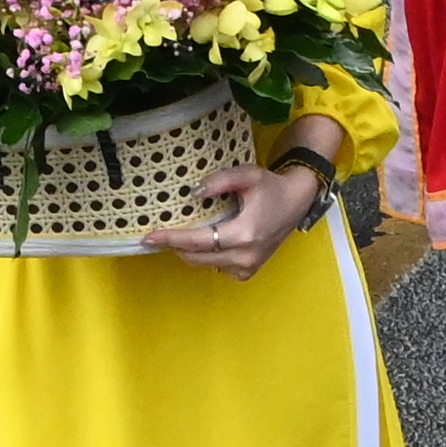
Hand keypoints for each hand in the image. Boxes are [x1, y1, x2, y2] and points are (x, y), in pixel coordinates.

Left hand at [146, 163, 318, 278]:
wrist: (296, 201)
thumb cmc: (270, 187)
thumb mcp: (247, 175)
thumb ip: (219, 181)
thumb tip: (193, 194)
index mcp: (244, 234)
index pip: (198, 241)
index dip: (172, 239)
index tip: (149, 237)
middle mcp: (245, 256)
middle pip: (197, 257)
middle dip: (175, 246)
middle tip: (158, 234)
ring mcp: (248, 267)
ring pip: (205, 264)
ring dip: (189, 251)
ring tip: (181, 234)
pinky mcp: (248, 272)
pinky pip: (217, 267)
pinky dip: (206, 256)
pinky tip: (206, 240)